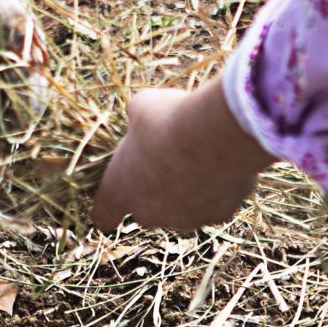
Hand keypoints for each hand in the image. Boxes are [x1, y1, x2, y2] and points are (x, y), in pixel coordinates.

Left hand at [91, 82, 275, 235]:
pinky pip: (215, 204)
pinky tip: (224, 164)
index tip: (117, 201)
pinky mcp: (217, 215)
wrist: (216, 135)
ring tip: (201, 159)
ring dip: (188, 192)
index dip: (109, 210)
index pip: (104, 216)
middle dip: (154, 193)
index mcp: (119, 191)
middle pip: (146, 212)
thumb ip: (136, 120)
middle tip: (168, 162)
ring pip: (183, 210)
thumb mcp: (142, 107)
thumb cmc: (169, 120)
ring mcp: (184, 219)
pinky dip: (218, 189)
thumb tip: (141, 116)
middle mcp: (148, 214)